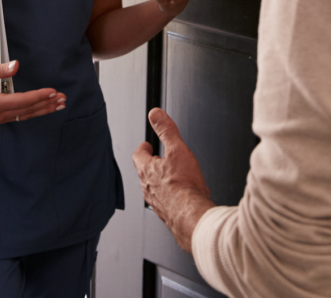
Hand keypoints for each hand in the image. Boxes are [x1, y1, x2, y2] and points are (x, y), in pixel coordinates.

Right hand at [0, 60, 65, 123]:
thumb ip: (1, 69)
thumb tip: (16, 65)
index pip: (22, 100)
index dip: (39, 96)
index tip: (52, 92)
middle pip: (28, 109)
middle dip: (47, 104)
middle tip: (63, 98)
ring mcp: (0, 118)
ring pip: (27, 114)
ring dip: (44, 109)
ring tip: (59, 104)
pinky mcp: (1, 117)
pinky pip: (22, 115)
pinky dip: (35, 111)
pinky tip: (45, 107)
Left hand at [133, 107, 214, 252]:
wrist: (191, 216)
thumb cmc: (183, 186)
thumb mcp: (177, 150)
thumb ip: (166, 130)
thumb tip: (155, 114)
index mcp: (147, 171)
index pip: (139, 155)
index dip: (143, 148)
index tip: (147, 144)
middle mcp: (148, 188)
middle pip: (146, 173)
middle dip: (154, 165)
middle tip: (161, 160)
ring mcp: (156, 203)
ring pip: (157, 189)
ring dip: (165, 183)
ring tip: (176, 178)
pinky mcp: (167, 214)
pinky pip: (168, 202)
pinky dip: (176, 197)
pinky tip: (187, 196)